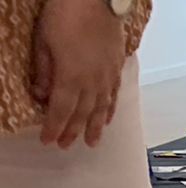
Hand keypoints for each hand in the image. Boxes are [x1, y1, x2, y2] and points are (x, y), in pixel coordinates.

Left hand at [32, 0, 127, 148]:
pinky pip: (114, 96)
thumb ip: (43, 71)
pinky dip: (110, 111)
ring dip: (95, 128)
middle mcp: (92, 83)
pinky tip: (108, 119)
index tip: (48, 141)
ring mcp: (107, 77)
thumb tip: (40, 95)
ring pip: (101, 109)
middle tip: (67, 146)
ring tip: (92, 142)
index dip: (54, 127)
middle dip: (73, 132)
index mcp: (71, 77)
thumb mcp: (43, 41)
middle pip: (82, 114)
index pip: (61, 110)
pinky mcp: (116, 69)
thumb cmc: (66, 15)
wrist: (96, 0)